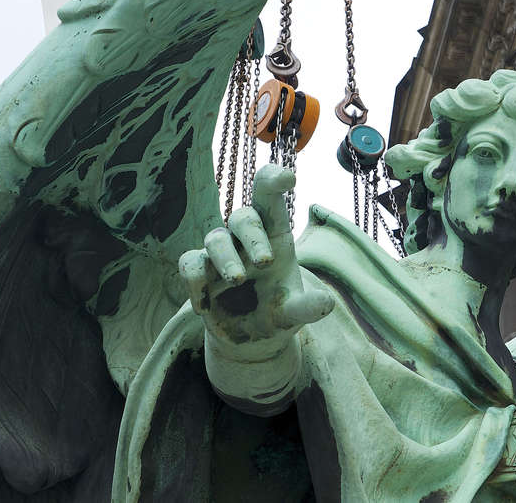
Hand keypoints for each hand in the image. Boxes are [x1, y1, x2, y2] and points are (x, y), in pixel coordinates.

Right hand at [178, 165, 333, 343]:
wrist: (253, 338)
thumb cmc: (279, 311)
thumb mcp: (295, 313)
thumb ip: (308, 307)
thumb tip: (326, 303)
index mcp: (275, 234)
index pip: (270, 197)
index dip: (274, 180)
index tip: (288, 177)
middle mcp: (246, 238)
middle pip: (242, 217)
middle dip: (253, 237)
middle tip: (266, 263)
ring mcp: (221, 253)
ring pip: (215, 239)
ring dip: (226, 258)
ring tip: (238, 280)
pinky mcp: (200, 271)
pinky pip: (189, 263)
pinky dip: (195, 282)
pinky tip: (206, 308)